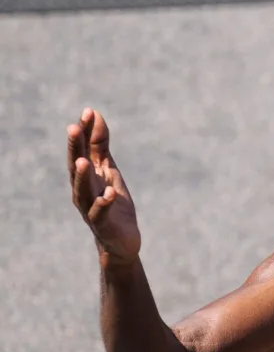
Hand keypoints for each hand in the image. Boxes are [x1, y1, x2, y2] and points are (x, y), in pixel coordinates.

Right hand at [67, 108, 140, 265]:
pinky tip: (108, 193)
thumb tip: (95, 115)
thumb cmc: (112, 201)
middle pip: (76, 167)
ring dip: (83, 176)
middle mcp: (83, 190)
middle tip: (74, 128)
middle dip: (76, 148)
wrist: (121, 239)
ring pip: (83, 190)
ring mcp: (91, 208)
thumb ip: (101, 146)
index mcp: (85, 176)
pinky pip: (100, 213)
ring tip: (84, 161)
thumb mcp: (109, 170)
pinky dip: (103, 203)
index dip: (84, 132)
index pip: (81, 150)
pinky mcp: (103, 224)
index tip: (88, 112)